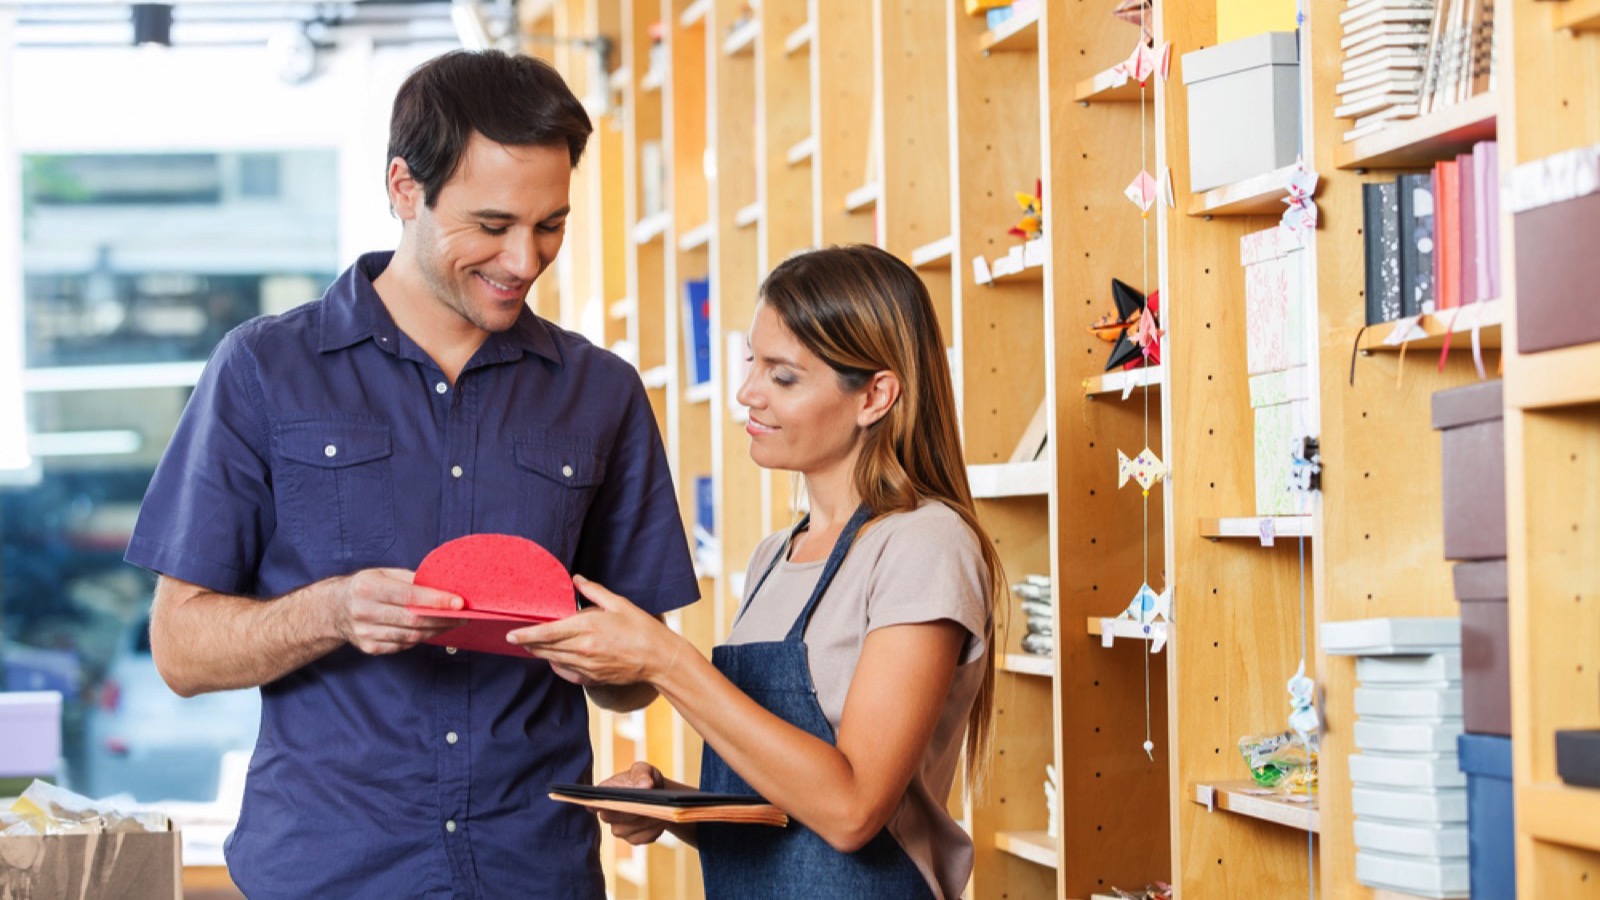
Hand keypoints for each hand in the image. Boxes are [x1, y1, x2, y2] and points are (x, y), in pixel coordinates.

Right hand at [327, 568, 461, 655]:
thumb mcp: (385, 574)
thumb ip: (411, 579)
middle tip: (464, 616)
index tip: (459, 602)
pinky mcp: (370, 647)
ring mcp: (365, 633)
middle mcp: (363, 611)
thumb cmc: (367, 587)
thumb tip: (444, 587)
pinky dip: (421, 638)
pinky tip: (433, 630)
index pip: (409, 596)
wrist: (335, 609)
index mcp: (367, 587)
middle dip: (443, 618)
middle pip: (412, 620)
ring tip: (453, 623)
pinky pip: (403, 645)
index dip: (437, 600)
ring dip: (436, 630)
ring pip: (410, 636)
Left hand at [507, 576, 682, 685]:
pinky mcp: (593, 678)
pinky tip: (555, 659)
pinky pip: (567, 673)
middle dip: (528, 643)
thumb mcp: (619, 603)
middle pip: (545, 648)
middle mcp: (583, 649)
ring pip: (553, 661)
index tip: (510, 633)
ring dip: (540, 654)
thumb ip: (594, 592)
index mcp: (588, 627)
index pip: (547, 632)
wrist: (659, 659)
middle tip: (516, 637)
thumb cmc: (642, 628)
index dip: (526, 634)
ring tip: (531, 646)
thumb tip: (576, 579)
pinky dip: (557, 666)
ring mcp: (588, 666)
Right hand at [597, 762, 667, 844]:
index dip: (600, 805)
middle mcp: (607, 814)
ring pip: (630, 829)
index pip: (597, 802)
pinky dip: (654, 829)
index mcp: (604, 794)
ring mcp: (619, 828)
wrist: (657, 794)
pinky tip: (662, 819)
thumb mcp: (644, 770)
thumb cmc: (645, 779)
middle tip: (650, 804)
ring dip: (647, 820)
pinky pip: (643, 838)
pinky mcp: (633, 839)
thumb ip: (642, 775)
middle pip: (615, 817)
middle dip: (632, 811)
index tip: (612, 803)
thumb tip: (645, 785)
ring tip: (662, 810)